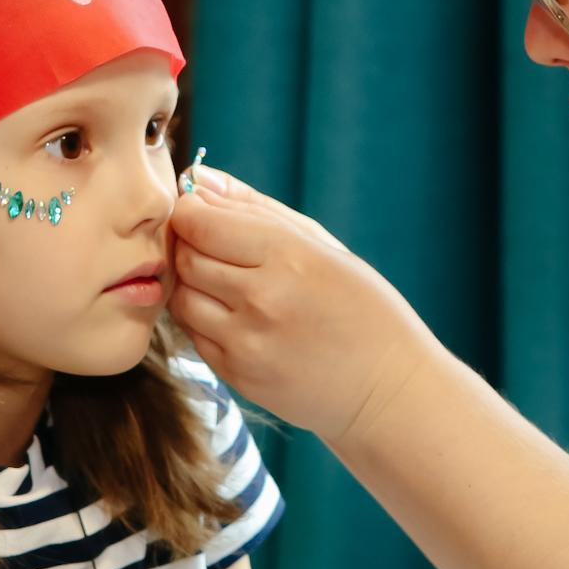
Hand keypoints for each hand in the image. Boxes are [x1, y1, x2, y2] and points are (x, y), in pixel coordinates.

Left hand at [168, 167, 438, 446]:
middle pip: (187, 257)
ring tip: (226, 283)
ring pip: (183, 297)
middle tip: (213, 246)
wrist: (385, 387)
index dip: (191, 212)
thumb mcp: (323, 246)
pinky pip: (194, 334)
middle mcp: (261, 299)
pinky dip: (204, 319)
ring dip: (193, 284)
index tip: (203, 213)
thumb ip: (256, 208)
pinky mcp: (237, 375)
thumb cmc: (362, 306)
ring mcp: (246, 342)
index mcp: (288, 256)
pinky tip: (235, 316)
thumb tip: (201, 180)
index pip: (201, 222)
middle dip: (190, 245)